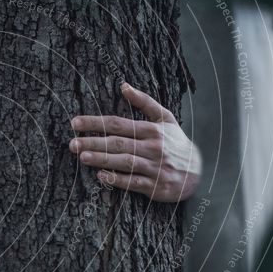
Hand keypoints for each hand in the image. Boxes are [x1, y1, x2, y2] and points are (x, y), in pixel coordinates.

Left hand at [70, 82, 200, 202]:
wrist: (200, 171)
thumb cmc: (176, 143)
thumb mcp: (165, 118)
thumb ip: (144, 102)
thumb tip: (123, 85)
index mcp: (152, 130)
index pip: (118, 124)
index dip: (95, 122)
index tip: (75, 123)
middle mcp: (153, 147)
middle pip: (118, 143)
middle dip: (94, 142)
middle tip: (72, 143)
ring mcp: (155, 167)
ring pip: (124, 162)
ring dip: (103, 159)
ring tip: (83, 157)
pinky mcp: (155, 186)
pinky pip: (133, 182)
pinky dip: (117, 179)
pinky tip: (101, 176)